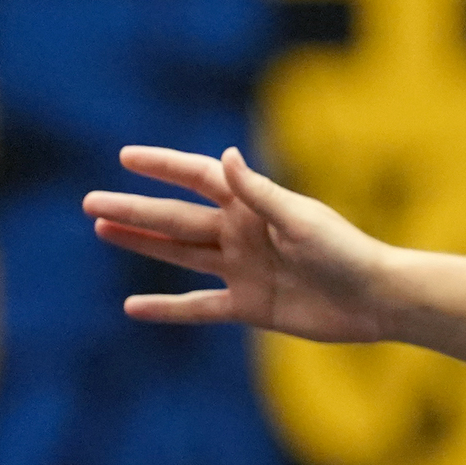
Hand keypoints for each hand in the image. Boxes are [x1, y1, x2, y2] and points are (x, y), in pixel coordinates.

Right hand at [83, 146, 389, 342]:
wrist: (376, 299)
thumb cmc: (346, 252)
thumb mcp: (300, 219)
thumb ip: (258, 192)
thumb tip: (223, 155)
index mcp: (254, 205)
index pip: (199, 178)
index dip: (163, 166)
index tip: (125, 157)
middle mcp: (242, 234)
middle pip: (177, 219)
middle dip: (135, 210)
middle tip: (89, 203)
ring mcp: (242, 270)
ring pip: (181, 255)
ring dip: (143, 244)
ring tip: (103, 231)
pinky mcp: (250, 306)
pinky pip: (200, 307)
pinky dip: (168, 309)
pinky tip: (134, 307)